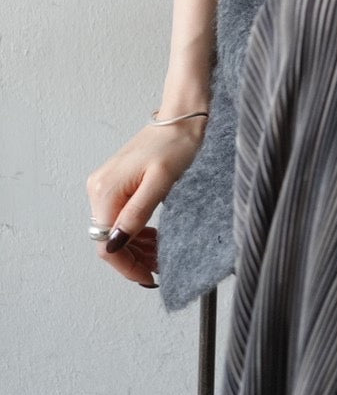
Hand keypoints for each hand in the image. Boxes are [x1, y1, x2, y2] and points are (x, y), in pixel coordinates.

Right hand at [85, 116, 206, 286]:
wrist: (181, 116)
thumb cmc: (176, 144)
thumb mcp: (162, 182)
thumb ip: (137, 214)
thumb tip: (115, 244)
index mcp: (106, 191)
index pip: (106, 244)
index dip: (126, 266)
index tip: (148, 278)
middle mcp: (99, 189)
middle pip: (109, 239)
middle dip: (132, 258)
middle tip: (159, 268)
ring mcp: (106, 185)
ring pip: (115, 230)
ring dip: (135, 246)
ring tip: (159, 256)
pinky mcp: (116, 183)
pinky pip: (121, 216)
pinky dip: (135, 231)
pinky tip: (153, 238)